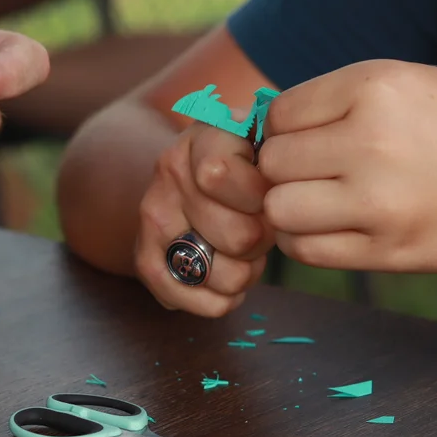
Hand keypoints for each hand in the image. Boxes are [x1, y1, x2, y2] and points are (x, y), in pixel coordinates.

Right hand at [135, 120, 274, 315]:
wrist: (190, 171)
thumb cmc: (249, 164)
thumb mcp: (269, 143)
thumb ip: (283, 160)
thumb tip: (293, 196)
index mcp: (205, 136)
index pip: (221, 175)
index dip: (261, 197)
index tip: (268, 194)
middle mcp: (170, 172)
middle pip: (237, 236)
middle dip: (262, 241)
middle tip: (259, 228)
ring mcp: (153, 215)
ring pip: (222, 274)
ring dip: (244, 274)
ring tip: (243, 254)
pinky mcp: (144, 255)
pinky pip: (190, 298)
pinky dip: (218, 301)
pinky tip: (225, 282)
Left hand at [260, 60, 436, 270]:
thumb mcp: (407, 83)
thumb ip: (335, 102)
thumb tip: (260, 130)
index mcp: (377, 88)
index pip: (279, 113)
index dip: (284, 126)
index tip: (307, 135)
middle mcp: (374, 143)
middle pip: (273, 162)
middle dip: (283, 166)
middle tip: (312, 169)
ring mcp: (381, 203)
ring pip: (278, 209)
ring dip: (287, 205)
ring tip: (317, 198)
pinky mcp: (389, 251)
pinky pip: (305, 249)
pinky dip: (305, 239)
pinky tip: (330, 224)